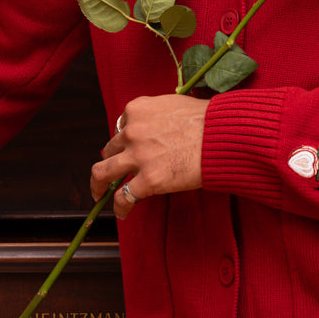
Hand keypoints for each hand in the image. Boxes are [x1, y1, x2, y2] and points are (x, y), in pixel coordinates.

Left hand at [90, 94, 208, 218]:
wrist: (220, 136)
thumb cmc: (205, 120)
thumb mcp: (171, 104)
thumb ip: (154, 115)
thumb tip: (152, 129)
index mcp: (137, 109)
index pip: (120, 127)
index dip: (124, 141)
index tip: (128, 150)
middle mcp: (132, 131)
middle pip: (109, 149)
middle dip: (112, 161)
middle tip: (113, 172)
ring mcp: (138, 156)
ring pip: (102, 173)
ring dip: (98, 185)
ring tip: (99, 194)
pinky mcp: (148, 180)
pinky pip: (123, 197)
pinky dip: (120, 207)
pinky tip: (123, 213)